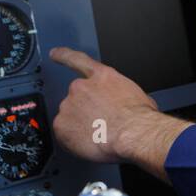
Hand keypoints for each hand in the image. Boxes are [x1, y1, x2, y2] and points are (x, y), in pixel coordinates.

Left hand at [49, 47, 189, 177]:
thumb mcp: (136, 95)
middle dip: (85, 109)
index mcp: (102, 77)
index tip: (55, 53)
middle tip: (99, 123)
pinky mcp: (61, 125)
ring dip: (80, 124)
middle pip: (76, 97)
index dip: (64, 56)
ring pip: (69, 116)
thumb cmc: (140, 118)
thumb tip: (120, 103)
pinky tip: (88, 142)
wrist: (134, 134)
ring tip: (99, 134)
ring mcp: (69, 105)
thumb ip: (119, 94)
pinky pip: (64, 133)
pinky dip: (73, 138)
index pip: (77, 60)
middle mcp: (81, 88)